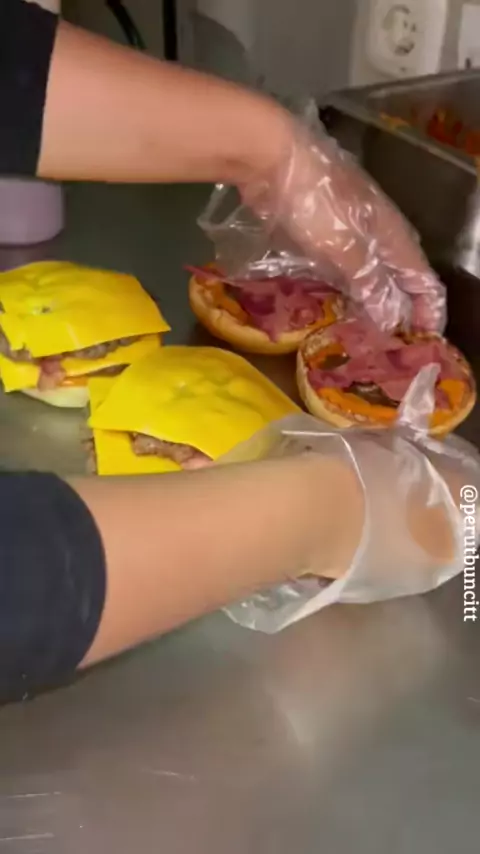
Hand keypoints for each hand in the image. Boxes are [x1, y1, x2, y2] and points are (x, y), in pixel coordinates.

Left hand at [248, 118, 445, 332]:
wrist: (273, 158)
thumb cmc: (314, 202)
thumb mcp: (343, 247)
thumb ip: (368, 282)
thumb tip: (390, 318)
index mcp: (392, 234)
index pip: (422, 277)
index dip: (428, 308)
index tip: (423, 337)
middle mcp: (379, 231)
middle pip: (400, 274)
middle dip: (402, 306)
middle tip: (392, 340)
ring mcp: (350, 226)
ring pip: (371, 268)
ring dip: (372, 297)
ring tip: (366, 328)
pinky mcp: (323, 226)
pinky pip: (344, 262)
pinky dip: (346, 283)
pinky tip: (335, 298)